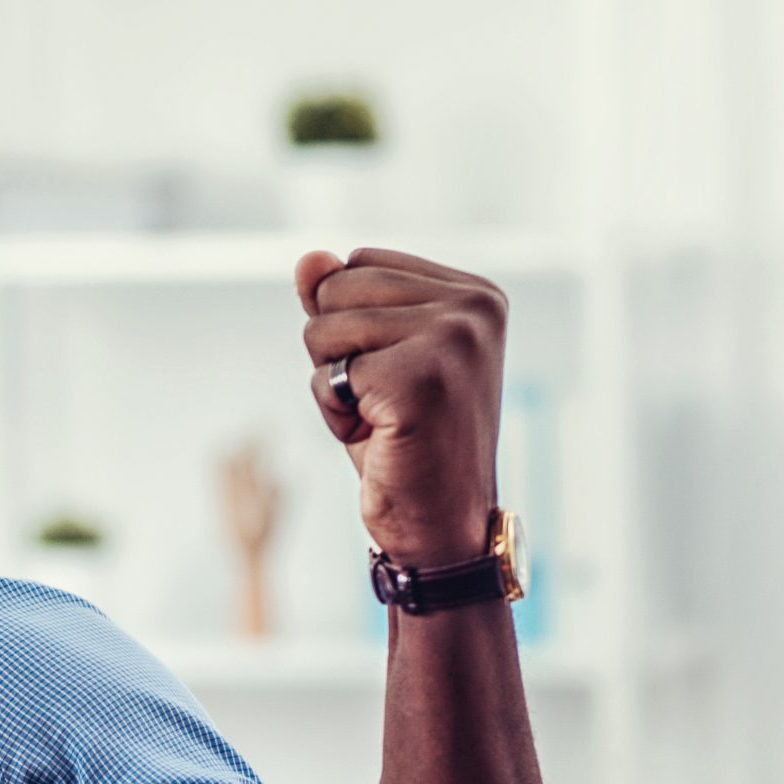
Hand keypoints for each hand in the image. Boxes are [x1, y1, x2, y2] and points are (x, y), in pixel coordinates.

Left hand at [296, 247, 506, 567]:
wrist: (441, 526)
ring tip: (381, 420)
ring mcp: (453, 339)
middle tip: (383, 403)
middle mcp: (474, 307)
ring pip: (323, 328)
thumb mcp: (369, 358)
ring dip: (334, 384)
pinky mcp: (420, 379)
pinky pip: (328, 375)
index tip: (394, 376)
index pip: (360, 263)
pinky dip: (334, 415)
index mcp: (475, 293)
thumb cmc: (405, 442)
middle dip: (335, 351)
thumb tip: (308, 258)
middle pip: (336, 288)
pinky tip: (378, 438)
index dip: (352, 325)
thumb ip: (341, 302)